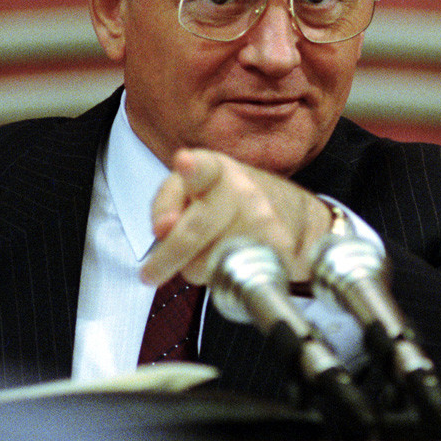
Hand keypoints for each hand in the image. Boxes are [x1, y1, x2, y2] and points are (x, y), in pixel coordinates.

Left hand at [140, 148, 334, 286]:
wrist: (290, 211)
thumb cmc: (228, 200)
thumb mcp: (192, 188)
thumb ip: (166, 203)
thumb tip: (162, 229)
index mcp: (214, 170)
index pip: (202, 168)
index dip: (191, 167)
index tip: (184, 162)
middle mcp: (240, 190)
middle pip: (194, 231)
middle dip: (167, 257)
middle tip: (151, 273)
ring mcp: (261, 218)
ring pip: (209, 263)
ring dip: (197, 267)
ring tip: (207, 253)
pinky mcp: (277, 246)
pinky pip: (234, 276)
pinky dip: (223, 278)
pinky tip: (229, 263)